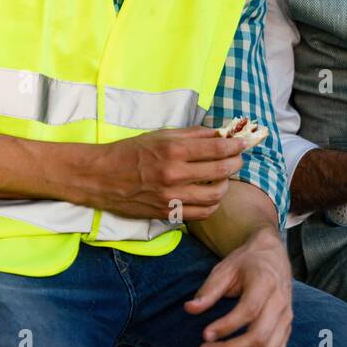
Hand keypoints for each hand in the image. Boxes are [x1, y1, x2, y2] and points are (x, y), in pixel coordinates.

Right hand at [80, 126, 246, 221]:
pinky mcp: (167, 213)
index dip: (236, 145)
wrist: (101, 177)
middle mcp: (174, 174)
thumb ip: (192, 135)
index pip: (217, 149)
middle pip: (221, 170)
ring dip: (226, 185)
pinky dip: (212, 204)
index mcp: (173, 150)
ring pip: (215, 195)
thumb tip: (221, 132)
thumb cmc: (130, 152)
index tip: (245, 142)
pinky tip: (210, 194)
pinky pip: (201, 213)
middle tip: (237, 158)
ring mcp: (171, 197)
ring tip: (223, 177)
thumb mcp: (160, 135)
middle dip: (236, 163)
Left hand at [185, 228, 292, 346]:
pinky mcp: (287, 330)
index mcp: (265, 282)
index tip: (205, 335)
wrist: (273, 257)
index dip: (226, 326)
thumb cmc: (246, 263)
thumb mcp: (225, 269)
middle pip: (260, 337)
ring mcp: (286, 318)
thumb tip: (190, 309)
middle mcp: (280, 302)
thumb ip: (208, 290)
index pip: (249, 310)